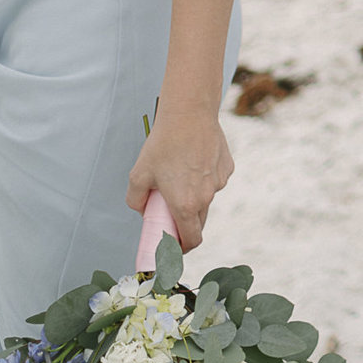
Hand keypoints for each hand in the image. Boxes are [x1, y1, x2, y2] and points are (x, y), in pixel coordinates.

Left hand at [128, 110, 231, 250]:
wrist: (189, 114)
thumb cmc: (163, 144)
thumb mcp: (138, 175)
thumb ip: (136, 200)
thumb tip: (142, 209)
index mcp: (185, 205)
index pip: (191, 240)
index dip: (182, 249)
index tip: (174, 248)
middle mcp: (206, 197)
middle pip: (198, 222)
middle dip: (185, 223)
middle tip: (170, 212)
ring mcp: (219, 182)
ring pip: (207, 198)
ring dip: (194, 197)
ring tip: (180, 175)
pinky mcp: (226, 167)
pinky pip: (214, 181)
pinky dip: (204, 179)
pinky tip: (193, 162)